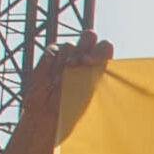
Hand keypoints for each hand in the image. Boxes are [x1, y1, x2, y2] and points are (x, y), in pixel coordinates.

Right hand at [6, 30, 116, 153]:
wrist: (47, 116)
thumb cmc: (72, 111)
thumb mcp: (88, 100)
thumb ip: (96, 82)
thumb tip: (102, 72)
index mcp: (99, 67)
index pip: (105, 47)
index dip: (100, 50)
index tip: (89, 62)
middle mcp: (84, 57)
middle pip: (88, 36)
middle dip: (84, 45)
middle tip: (79, 62)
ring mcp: (67, 55)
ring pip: (69, 45)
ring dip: (65, 63)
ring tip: (60, 83)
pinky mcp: (51, 55)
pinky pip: (53, 49)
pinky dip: (51, 62)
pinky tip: (51, 79)